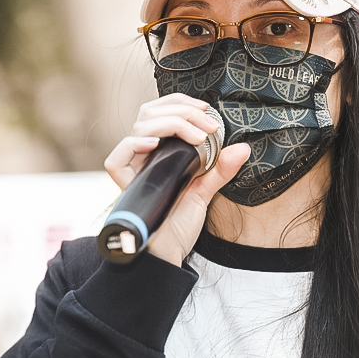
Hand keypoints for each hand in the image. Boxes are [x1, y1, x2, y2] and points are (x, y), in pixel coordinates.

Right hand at [104, 94, 249, 265]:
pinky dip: (134, 144)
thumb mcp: (205, 192)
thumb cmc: (180, 225)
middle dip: (181, 110)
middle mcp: (144, 157)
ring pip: (139, 127)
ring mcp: (134, 169)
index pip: (160, 112)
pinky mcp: (126, 186)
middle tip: (208, 124)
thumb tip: (242, 148)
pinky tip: (155, 144)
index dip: (181, 103)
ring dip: (171, 123)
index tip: (207, 110)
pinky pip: (117, 158)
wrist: (170, 254)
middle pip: (149, 113)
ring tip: (197, 136)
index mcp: (160, 153)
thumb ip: (221, 170)